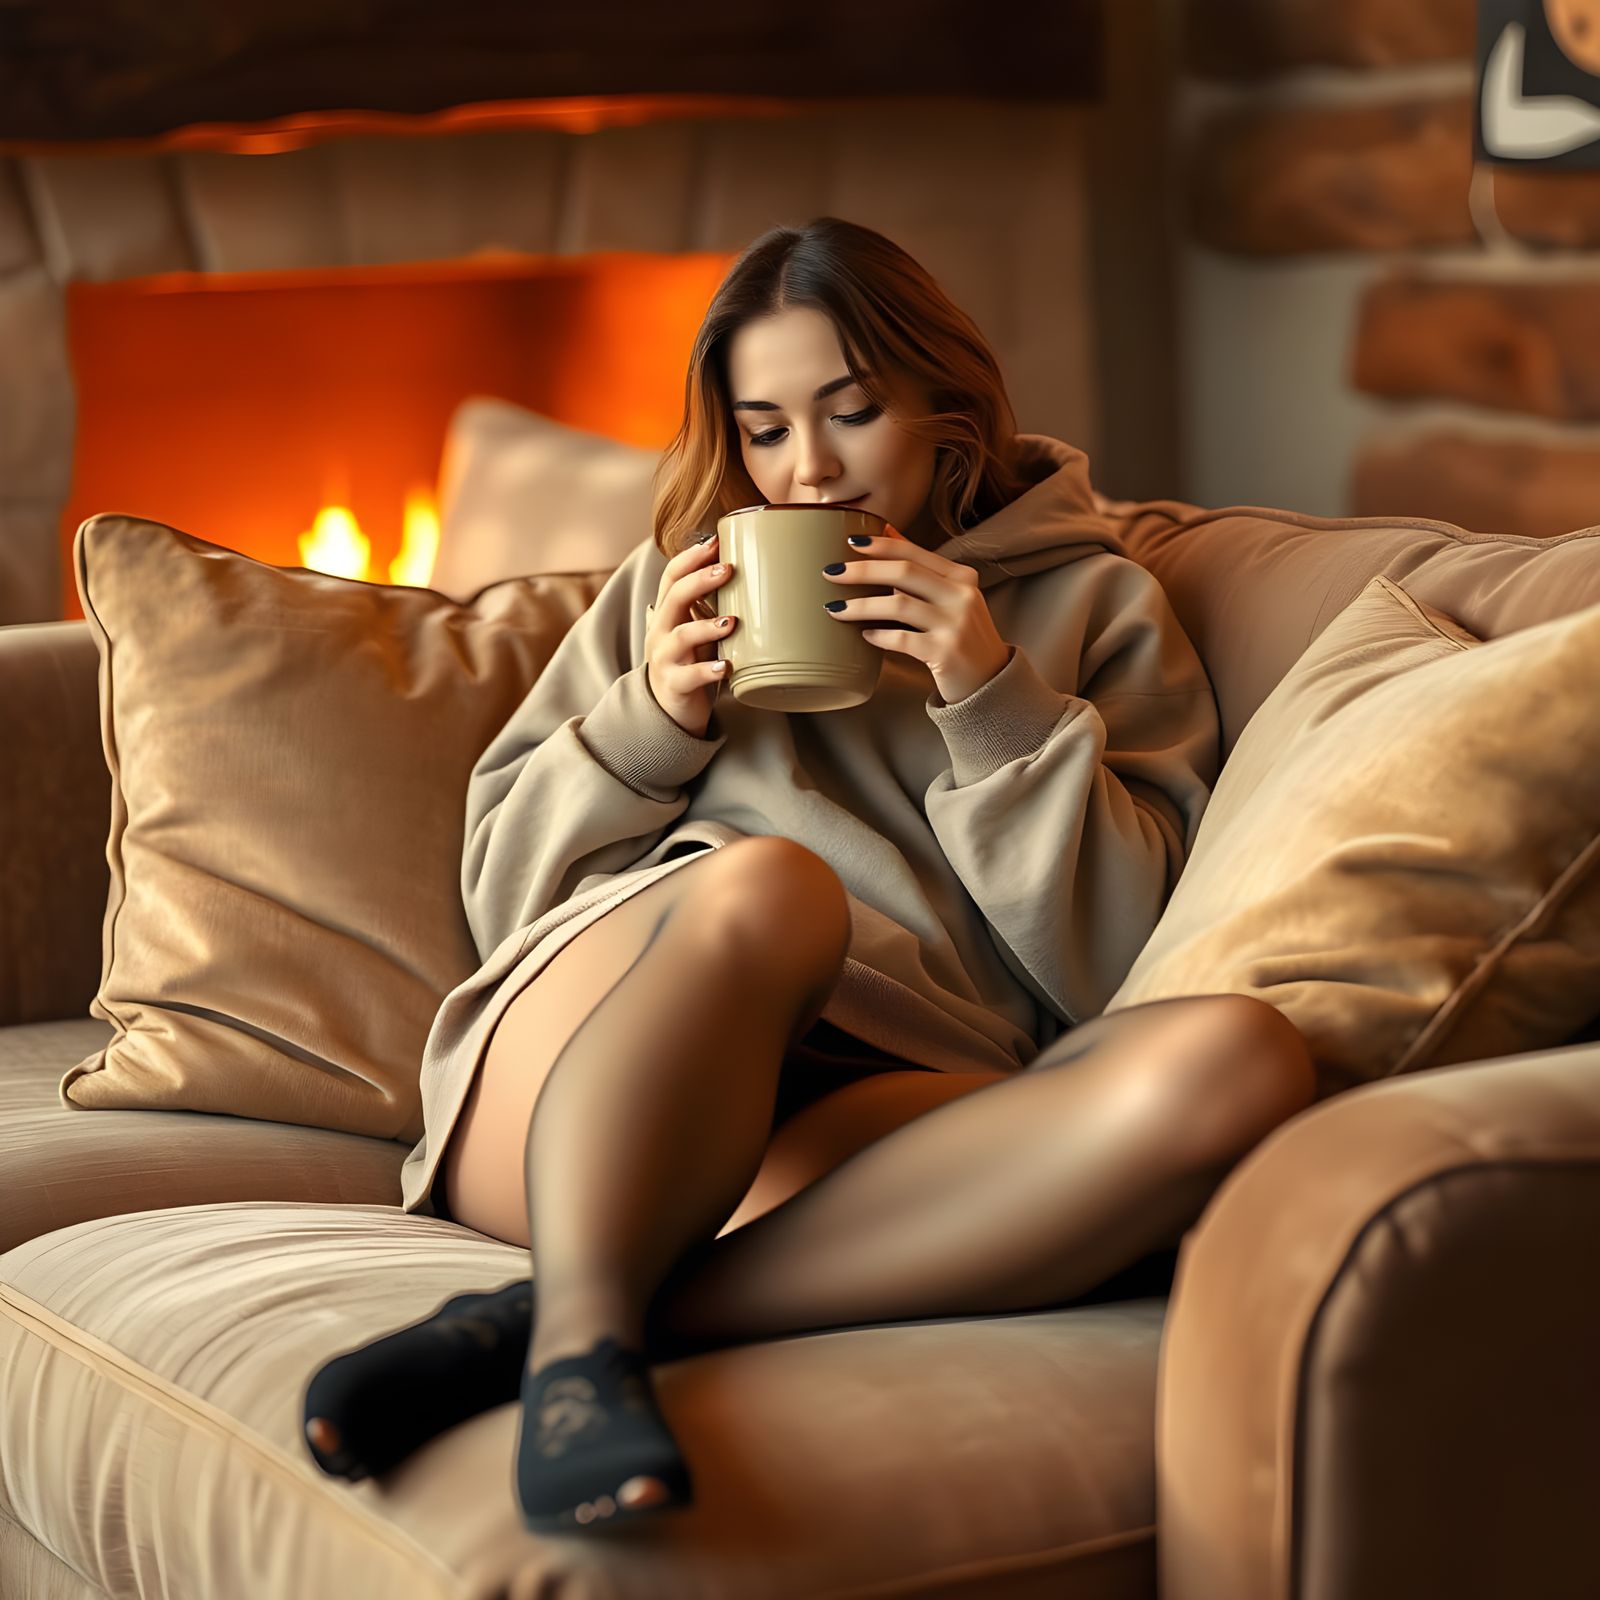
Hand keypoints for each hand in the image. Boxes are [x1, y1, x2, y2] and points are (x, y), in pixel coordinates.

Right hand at [645, 533, 736, 736]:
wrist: (669, 708)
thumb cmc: (690, 660)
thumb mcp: (697, 628)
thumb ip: (712, 605)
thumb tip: (752, 572)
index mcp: (667, 612)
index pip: (672, 576)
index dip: (691, 557)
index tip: (716, 541)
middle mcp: (661, 631)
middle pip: (674, 597)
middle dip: (700, 580)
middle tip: (728, 569)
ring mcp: (665, 658)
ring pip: (681, 636)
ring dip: (706, 626)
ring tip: (732, 621)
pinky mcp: (675, 684)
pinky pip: (690, 676)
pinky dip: (710, 671)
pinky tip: (728, 666)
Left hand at [821, 525, 1010, 704]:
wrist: (989, 680)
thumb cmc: (961, 635)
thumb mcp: (950, 596)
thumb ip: (921, 567)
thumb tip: (886, 531)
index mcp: (961, 577)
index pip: (914, 553)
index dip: (880, 545)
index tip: (850, 542)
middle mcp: (962, 596)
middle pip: (903, 572)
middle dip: (862, 571)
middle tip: (831, 573)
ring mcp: (955, 624)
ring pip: (898, 605)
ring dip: (861, 605)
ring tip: (834, 609)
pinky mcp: (946, 652)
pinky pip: (902, 639)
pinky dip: (879, 636)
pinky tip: (865, 635)